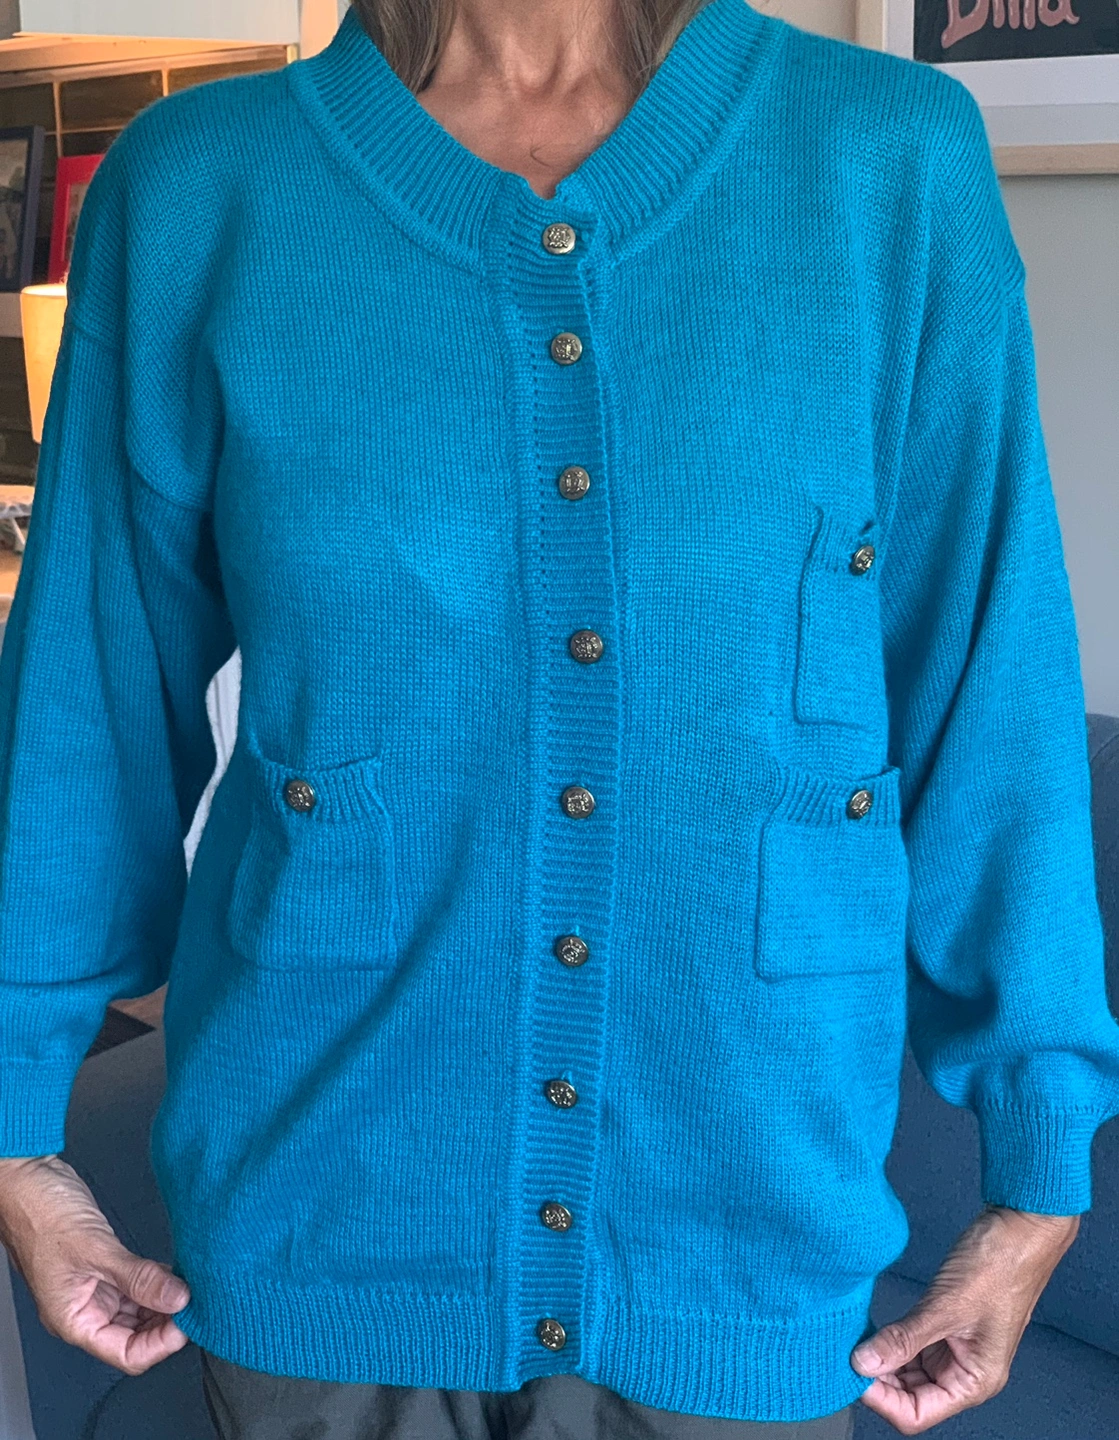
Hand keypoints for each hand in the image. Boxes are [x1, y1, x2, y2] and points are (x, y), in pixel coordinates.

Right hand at [0, 1154, 190, 1374]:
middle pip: (134, 1336)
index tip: (188, 1323)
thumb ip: (138, 1277)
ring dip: (163, 1302)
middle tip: (196, 1302)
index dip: (160, 1344)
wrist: (26, 1180)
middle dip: (166, 1323)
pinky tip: (174, 1273)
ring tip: (190, 1287)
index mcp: (73, 1320)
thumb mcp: (95, 1248)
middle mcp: (84, 1310)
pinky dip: (154, 1282)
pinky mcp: (103, 1267)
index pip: (126, 1354)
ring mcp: (94, 1289)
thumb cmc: (41, 1214)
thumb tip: (178, 1299)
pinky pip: (134, 1286)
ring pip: (137, 1311)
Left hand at [850, 1204, 1079, 1434]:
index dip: (881, 1399)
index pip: (916, 1413)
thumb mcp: (946, 1306)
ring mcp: (953, 1349)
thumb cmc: (999, 1267)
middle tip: (845, 1352)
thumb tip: (861, 1364)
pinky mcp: (945, 1326)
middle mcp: (963, 1372)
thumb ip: (904, 1339)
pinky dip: (890, 1341)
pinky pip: (911, 1345)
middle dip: (876, 1379)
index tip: (851, 1372)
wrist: (1020, 1228)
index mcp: (974, 1382)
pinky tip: (870, 1328)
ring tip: (853, 1339)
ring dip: (881, 1360)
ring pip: (907, 1371)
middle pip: (909, 1396)